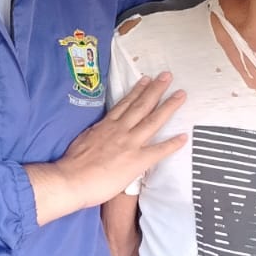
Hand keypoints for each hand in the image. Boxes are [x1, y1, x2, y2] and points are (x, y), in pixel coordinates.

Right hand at [26, 73, 186, 224]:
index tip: (146, 80)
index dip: (137, 91)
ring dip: (168, 106)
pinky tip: (183, 137)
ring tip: (181, 95)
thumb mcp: (84, 139)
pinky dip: (172, 144)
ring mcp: (130, 143)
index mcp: (106, 125)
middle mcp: (120, 130)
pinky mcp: (136, 160)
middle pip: (142, 105)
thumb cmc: (72, 163)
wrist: (72, 179)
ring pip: (153, 120)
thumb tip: (100, 132)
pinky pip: (158, 151)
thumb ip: (96, 133)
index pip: (125, 104)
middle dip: (156, 89)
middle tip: (168, 76)